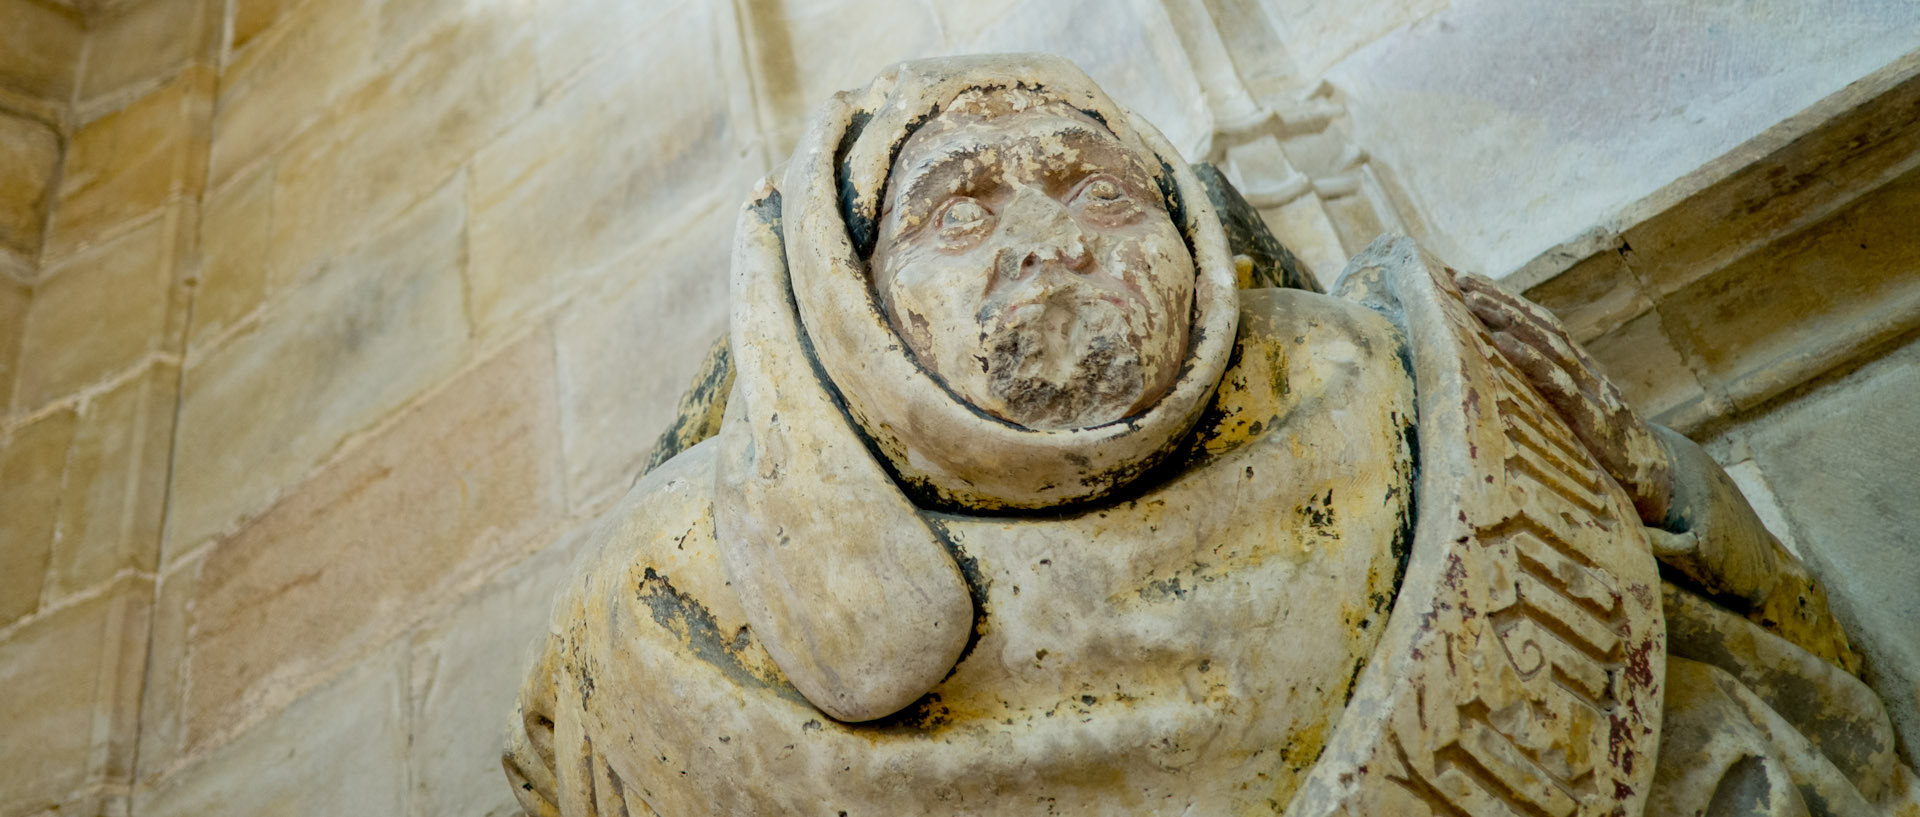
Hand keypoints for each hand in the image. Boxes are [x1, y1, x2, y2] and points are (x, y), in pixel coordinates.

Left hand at [1454, 271, 1673, 526]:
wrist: (1654, 476)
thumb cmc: (1602, 446)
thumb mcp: (1571, 412)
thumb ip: (1544, 390)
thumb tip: (1497, 374)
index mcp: (1576, 367)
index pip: (1538, 323)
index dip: (1506, 299)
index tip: (1469, 280)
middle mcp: (1582, 371)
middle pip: (1539, 324)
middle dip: (1500, 299)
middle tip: (1461, 279)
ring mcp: (1589, 390)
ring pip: (1546, 344)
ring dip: (1507, 319)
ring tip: (1474, 301)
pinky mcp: (1591, 417)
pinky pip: (1556, 382)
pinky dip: (1529, 358)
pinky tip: (1501, 343)